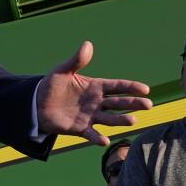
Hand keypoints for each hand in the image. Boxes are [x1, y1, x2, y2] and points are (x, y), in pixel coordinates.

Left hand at [34, 42, 153, 142]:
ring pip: (109, 118)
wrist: (37, 104)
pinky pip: (91, 134)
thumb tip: (87, 44)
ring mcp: (90, 116)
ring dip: (121, 120)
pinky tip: (105, 141)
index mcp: (96, 86)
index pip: (118, 86)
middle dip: (133, 103)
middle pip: (119, 102)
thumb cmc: (52, 86)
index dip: (131, 87)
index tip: (145, 89)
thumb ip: (76, 60)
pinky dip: (97, 138)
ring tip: (133, 121)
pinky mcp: (80, 128)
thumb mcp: (62, 71)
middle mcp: (97, 102)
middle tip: (148, 105)